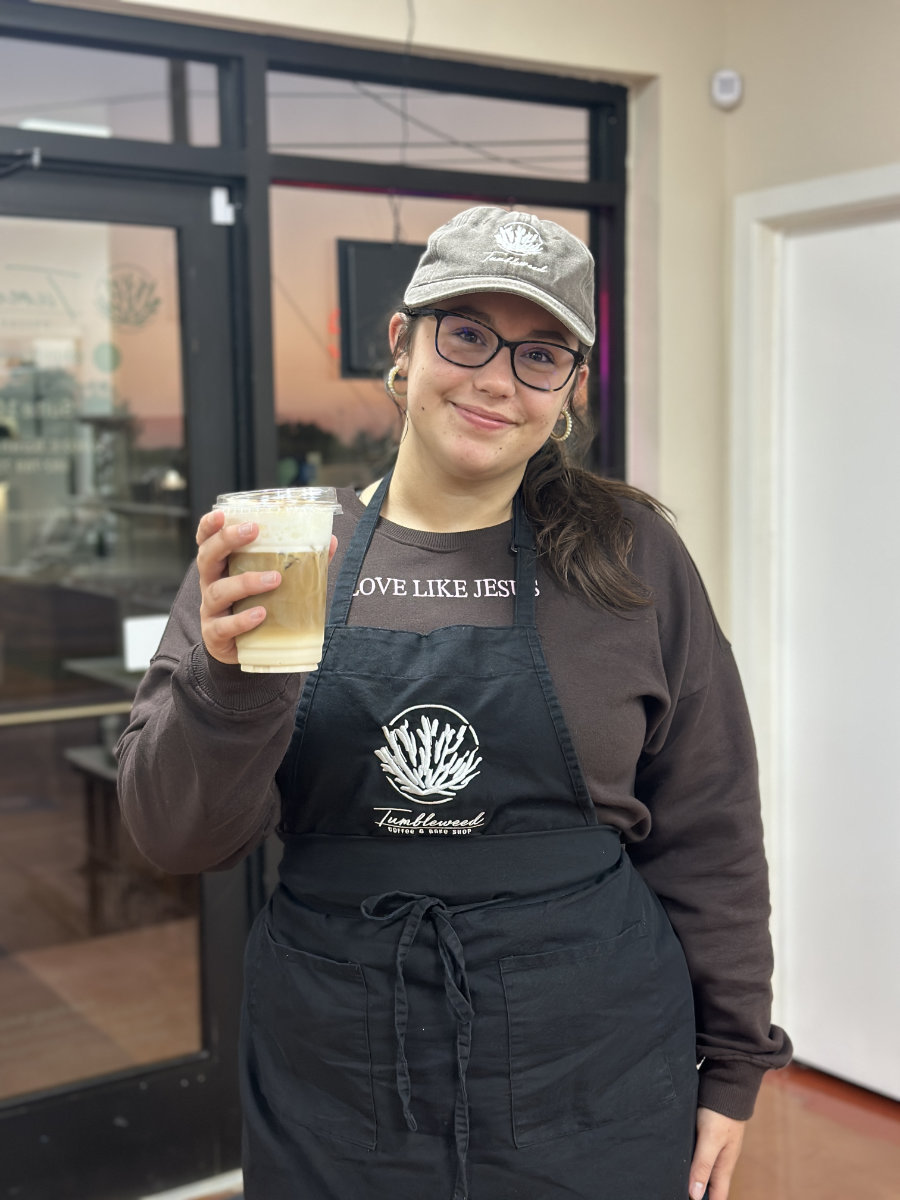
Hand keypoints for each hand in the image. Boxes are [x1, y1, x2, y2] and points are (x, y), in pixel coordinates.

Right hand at [195, 510, 336, 665]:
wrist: (247, 649)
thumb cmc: (259, 605)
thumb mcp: (273, 582)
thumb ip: (300, 562)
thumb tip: (330, 541)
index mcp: (222, 566)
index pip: (207, 541)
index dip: (209, 526)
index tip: (221, 513)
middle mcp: (211, 584)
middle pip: (207, 557)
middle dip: (226, 541)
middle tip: (253, 530)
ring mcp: (211, 610)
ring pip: (218, 591)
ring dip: (246, 582)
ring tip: (274, 579)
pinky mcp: (216, 635)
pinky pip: (224, 626)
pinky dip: (242, 620)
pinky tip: (260, 614)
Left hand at [688, 1107, 745, 1199]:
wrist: (728, 1083)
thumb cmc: (721, 1112)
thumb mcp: (710, 1140)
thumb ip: (703, 1165)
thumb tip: (695, 1195)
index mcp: (724, 1165)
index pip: (717, 1195)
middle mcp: (721, 1158)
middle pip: (711, 1184)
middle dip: (699, 1194)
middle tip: (680, 1194)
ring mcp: (716, 1146)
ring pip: (705, 1169)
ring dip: (695, 1177)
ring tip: (679, 1183)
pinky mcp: (708, 1133)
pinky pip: (700, 1154)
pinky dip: (692, 1161)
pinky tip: (680, 1160)